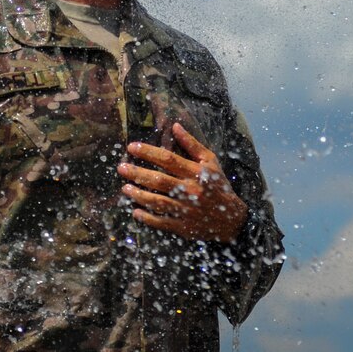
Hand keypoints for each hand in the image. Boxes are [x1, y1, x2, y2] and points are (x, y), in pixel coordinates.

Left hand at [117, 123, 247, 242]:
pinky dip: (147, 218)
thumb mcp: (210, 161)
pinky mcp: (183, 227)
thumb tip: (175, 126)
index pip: (168, 159)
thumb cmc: (218, 185)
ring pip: (157, 202)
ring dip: (138, 195)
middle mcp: (190, 190)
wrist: (231, 218)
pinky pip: (162, 222)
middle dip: (137, 173)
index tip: (132, 147)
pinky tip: (136, 212)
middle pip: (159, 180)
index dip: (148, 152)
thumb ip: (192, 144)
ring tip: (125, 189)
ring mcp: (186, 210)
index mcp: (196, 172)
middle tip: (121, 168)